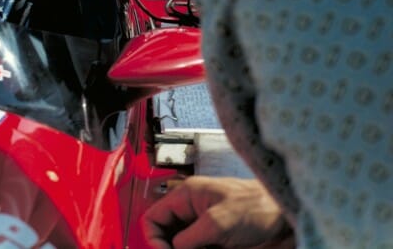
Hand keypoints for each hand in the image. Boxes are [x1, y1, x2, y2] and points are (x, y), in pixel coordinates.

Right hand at [142, 176, 294, 248]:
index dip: (154, 238)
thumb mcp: (218, 222)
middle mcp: (193, 212)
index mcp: (187, 196)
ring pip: (182, 246)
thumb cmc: (259, 206)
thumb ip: (190, 237)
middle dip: (169, 248)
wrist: (287, 219)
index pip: (153, 217)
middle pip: (166, 235)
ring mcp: (205, 229)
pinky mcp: (218, 243)